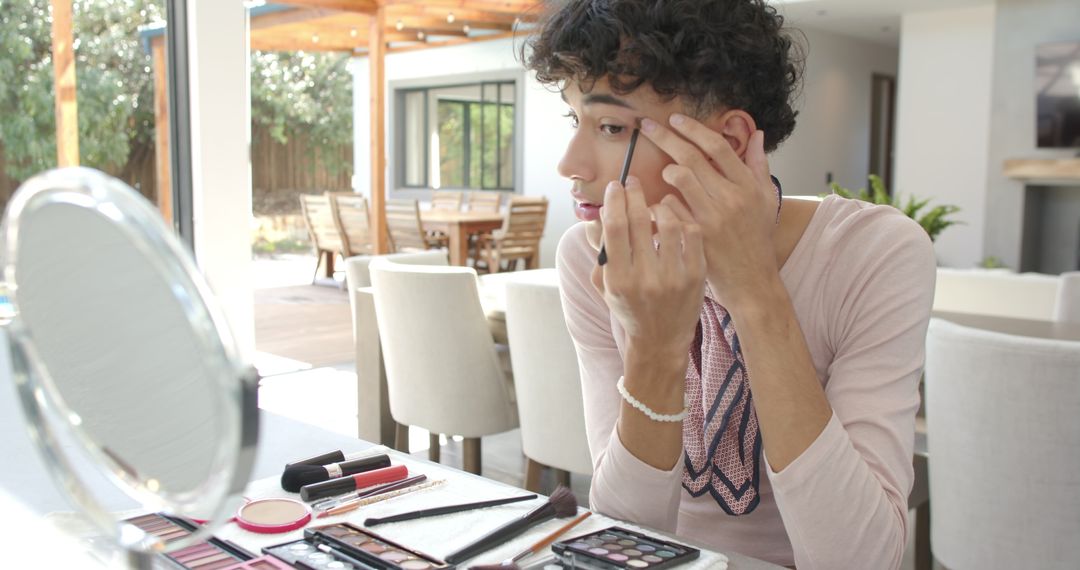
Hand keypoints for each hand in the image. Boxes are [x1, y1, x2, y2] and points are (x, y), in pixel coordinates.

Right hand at [592, 176, 705, 359]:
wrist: (660, 339)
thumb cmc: (629, 307)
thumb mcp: (604, 284)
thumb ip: (600, 250)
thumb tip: (600, 212)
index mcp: (618, 279)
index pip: (615, 227)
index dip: (614, 200)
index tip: (615, 186)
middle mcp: (645, 278)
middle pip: (639, 220)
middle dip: (634, 194)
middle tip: (633, 181)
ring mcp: (673, 277)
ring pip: (668, 223)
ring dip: (660, 206)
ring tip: (655, 205)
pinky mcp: (696, 276)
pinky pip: (691, 234)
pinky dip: (682, 220)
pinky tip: (676, 220)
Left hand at [639, 115, 779, 306]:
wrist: (751, 279)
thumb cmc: (756, 237)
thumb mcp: (765, 199)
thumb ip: (757, 164)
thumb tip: (755, 133)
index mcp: (747, 185)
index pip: (718, 146)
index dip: (694, 129)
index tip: (675, 119)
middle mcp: (730, 198)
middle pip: (692, 157)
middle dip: (665, 138)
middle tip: (647, 126)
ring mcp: (712, 218)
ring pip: (679, 179)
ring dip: (665, 171)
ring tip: (664, 172)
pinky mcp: (696, 236)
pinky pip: (670, 208)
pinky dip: (661, 202)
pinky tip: (658, 203)